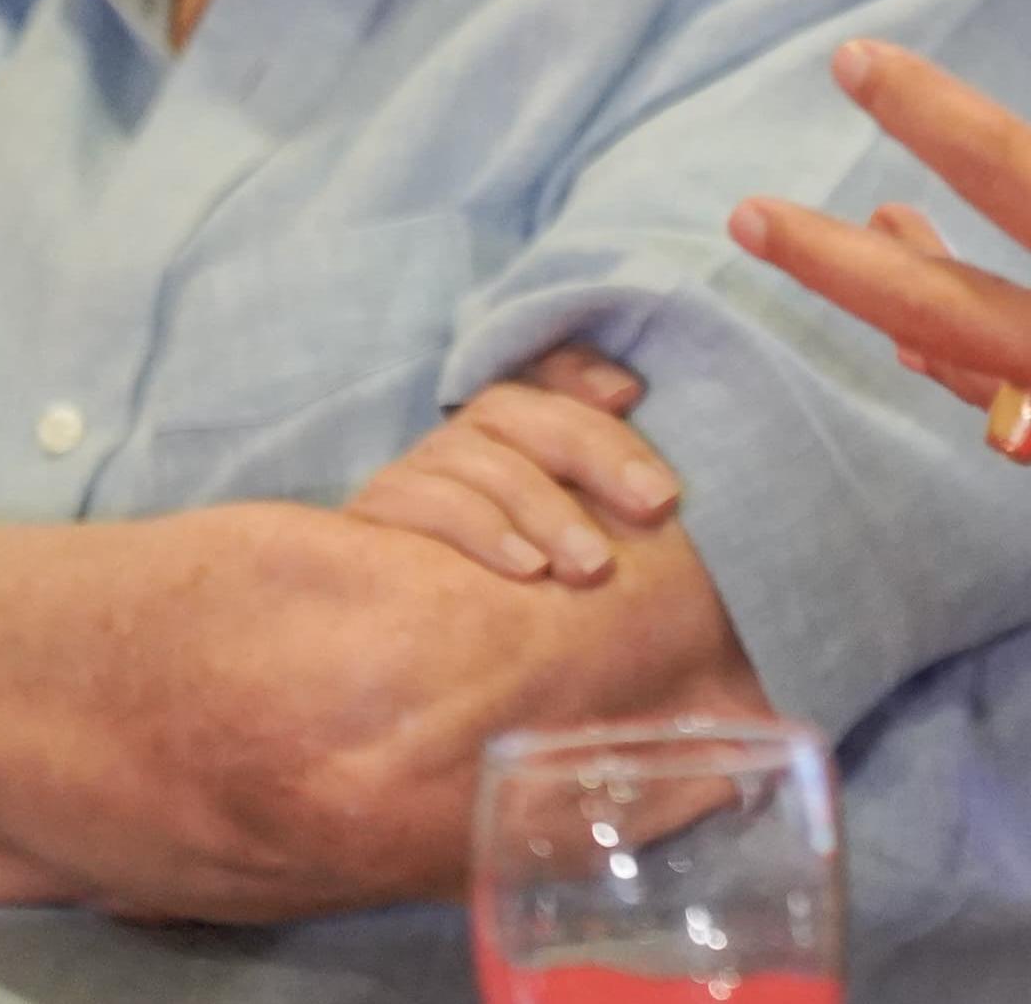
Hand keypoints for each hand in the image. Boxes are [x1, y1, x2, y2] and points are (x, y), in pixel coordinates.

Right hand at [344, 345, 677, 582]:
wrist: (414, 660)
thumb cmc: (527, 599)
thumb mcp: (581, 542)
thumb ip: (608, 482)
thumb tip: (624, 398)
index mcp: (508, 432)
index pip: (542, 372)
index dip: (583, 372)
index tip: (630, 395)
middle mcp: (458, 441)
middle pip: (516, 410)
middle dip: (596, 451)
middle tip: (657, 505)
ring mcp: (412, 474)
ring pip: (476, 458)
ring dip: (545, 509)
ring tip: (596, 565)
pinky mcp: (372, 517)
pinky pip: (424, 504)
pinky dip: (483, 533)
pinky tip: (529, 571)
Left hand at [728, 0, 1030, 634]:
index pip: (996, 169)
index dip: (914, 102)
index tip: (850, 57)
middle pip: (921, 309)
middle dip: (821, 260)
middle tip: (742, 216)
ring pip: (972, 376)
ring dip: (909, 310)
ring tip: (865, 247)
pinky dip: (994, 374)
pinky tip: (979, 335)